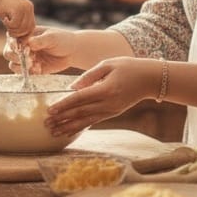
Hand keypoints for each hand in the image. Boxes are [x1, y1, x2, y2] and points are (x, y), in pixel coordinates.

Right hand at [0, 0, 35, 37]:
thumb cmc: (1, 6)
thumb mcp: (13, 15)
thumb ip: (19, 24)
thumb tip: (23, 40)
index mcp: (29, 8)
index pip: (31, 26)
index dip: (24, 34)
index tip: (16, 37)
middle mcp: (29, 7)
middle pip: (28, 29)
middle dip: (18, 34)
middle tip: (8, 31)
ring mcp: (25, 8)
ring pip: (22, 28)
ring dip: (12, 30)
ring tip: (6, 24)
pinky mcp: (18, 9)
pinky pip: (15, 24)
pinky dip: (8, 25)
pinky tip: (4, 19)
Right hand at [3, 26, 76, 74]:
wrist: (72, 52)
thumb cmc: (61, 39)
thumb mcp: (52, 37)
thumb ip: (40, 40)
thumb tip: (28, 42)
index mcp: (25, 35)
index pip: (11, 38)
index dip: (12, 44)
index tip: (19, 48)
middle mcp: (22, 46)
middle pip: (8, 52)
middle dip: (15, 56)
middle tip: (29, 57)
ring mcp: (26, 58)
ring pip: (13, 64)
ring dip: (21, 66)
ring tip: (34, 63)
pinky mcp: (31, 69)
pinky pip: (24, 73)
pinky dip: (29, 72)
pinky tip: (39, 68)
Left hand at [44, 57, 161, 136]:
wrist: (150, 79)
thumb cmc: (129, 67)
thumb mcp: (108, 64)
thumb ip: (88, 76)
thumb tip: (72, 88)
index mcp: (106, 89)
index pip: (79, 99)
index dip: (63, 105)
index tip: (49, 111)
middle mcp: (108, 103)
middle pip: (80, 113)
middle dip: (62, 119)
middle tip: (45, 124)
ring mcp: (111, 110)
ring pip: (86, 121)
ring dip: (68, 127)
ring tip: (54, 133)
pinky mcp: (113, 113)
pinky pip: (94, 121)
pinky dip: (81, 127)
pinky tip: (70, 131)